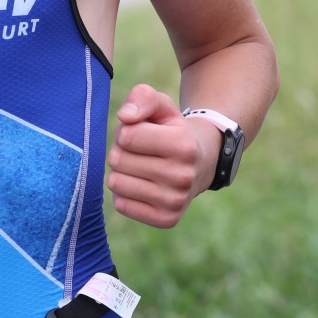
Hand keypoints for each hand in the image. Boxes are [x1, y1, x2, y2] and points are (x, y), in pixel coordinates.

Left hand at [107, 85, 218, 228]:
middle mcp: (182, 176)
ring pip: (116, 183)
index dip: (126, 131)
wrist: (201, 163)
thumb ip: (142, 97)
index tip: (142, 133)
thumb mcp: (162, 106)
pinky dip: (126, 194)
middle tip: (142, 152)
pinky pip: (122, 205)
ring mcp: (175, 201)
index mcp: (183, 145)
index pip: (126, 136)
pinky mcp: (166, 220)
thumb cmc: (172, 131)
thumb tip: (125, 117)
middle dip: (123, 151)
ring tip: (142, 167)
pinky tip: (144, 186)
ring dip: (122, 172)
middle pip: (118, 159)